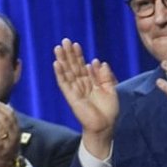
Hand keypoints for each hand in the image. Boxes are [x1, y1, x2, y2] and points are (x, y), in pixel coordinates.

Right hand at [53, 39, 118, 156]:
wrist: (106, 126)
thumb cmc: (109, 110)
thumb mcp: (111, 90)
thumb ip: (105, 76)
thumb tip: (98, 62)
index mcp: (90, 82)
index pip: (82, 66)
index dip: (79, 55)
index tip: (76, 44)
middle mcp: (81, 84)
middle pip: (73, 66)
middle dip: (69, 54)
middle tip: (64, 41)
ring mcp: (75, 90)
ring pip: (67, 72)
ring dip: (62, 59)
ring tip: (58, 48)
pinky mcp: (71, 96)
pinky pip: (64, 83)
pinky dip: (60, 73)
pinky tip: (56, 63)